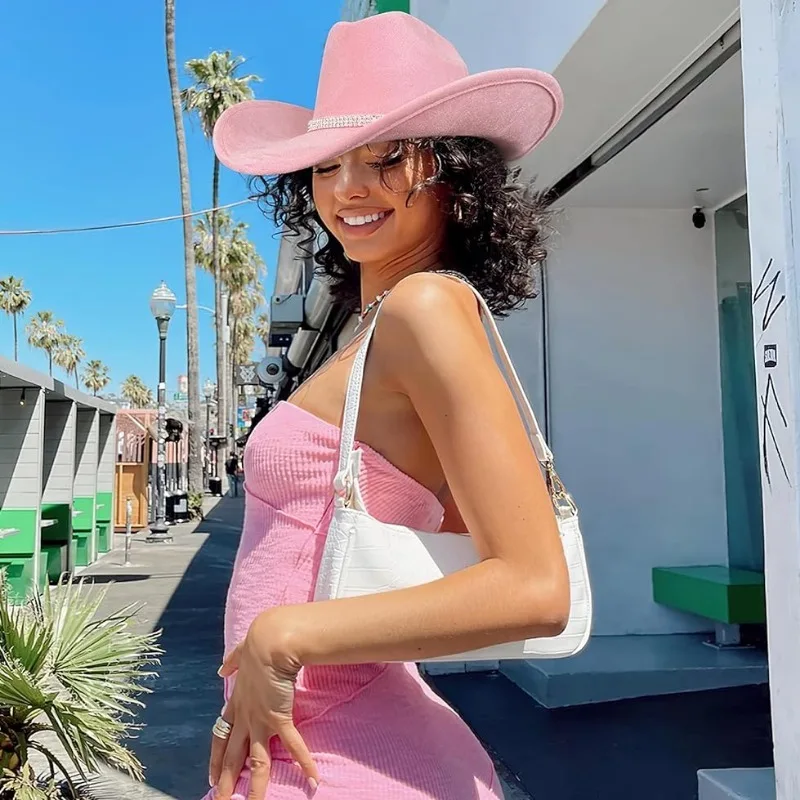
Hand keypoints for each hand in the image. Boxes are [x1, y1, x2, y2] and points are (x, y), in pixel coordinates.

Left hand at [209, 611, 318, 798]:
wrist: (270, 642)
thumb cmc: (259, 643)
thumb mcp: (241, 653)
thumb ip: (233, 662)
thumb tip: (222, 667)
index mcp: (237, 701)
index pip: (221, 736)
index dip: (217, 758)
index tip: (212, 776)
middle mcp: (245, 715)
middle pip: (232, 756)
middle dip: (226, 782)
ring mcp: (260, 719)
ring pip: (255, 761)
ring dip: (255, 786)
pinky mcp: (279, 718)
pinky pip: (292, 745)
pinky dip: (304, 762)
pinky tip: (313, 780)